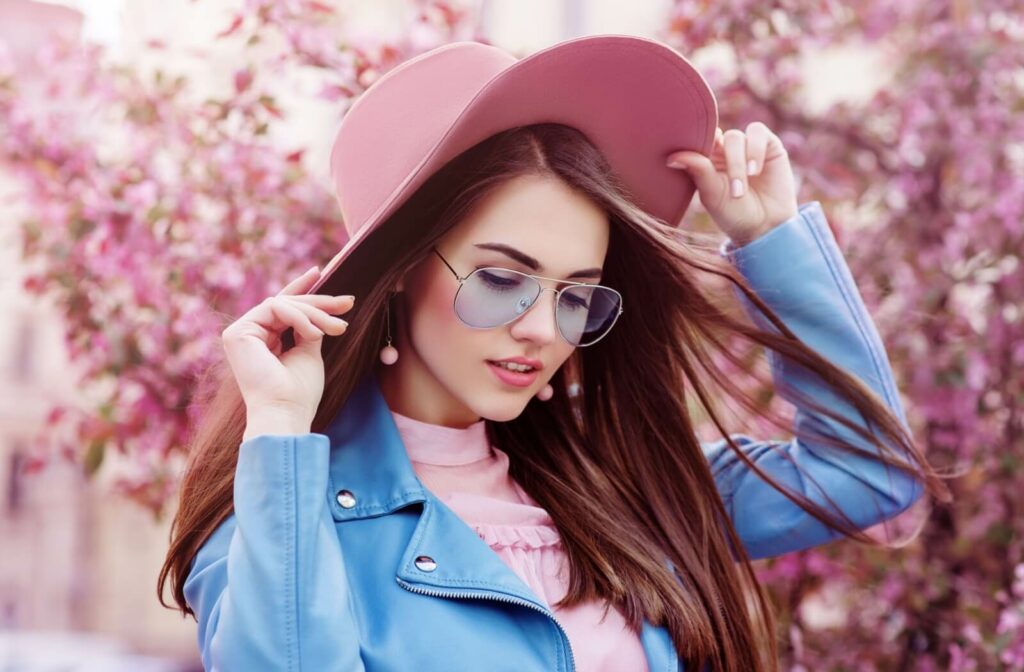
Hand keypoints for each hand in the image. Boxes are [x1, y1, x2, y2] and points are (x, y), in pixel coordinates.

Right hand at [221, 265, 354, 429]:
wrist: (286, 412)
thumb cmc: (299, 391)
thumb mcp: (309, 350)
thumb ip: (308, 327)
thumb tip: (319, 306)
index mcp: (263, 341)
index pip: (282, 308)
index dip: (300, 288)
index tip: (320, 271)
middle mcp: (249, 335)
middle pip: (286, 303)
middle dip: (319, 302)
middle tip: (347, 304)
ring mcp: (240, 332)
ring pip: (283, 303)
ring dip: (314, 313)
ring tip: (336, 328)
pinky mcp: (237, 332)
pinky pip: (274, 307)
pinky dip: (299, 317)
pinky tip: (314, 333)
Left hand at [666, 122, 798, 245]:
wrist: (766, 226)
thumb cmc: (734, 213)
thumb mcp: (713, 194)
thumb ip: (698, 171)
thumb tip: (671, 158)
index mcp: (706, 160)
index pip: (697, 140)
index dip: (697, 146)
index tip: (700, 165)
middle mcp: (724, 150)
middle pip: (716, 138)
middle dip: (726, 165)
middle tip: (734, 192)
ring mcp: (745, 145)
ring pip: (735, 137)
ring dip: (738, 163)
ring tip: (744, 187)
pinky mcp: (768, 144)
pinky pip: (757, 132)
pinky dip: (755, 150)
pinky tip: (755, 171)